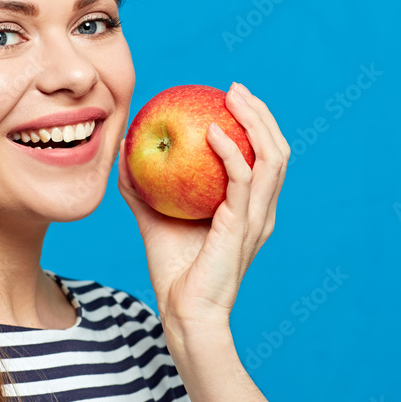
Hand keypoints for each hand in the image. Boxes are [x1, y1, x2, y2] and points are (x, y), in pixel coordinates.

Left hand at [117, 82, 290, 336]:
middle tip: (234, 90)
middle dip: (261, 114)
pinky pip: (242, 178)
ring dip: (255, 122)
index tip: (230, 99)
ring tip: (231, 98)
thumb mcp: (154, 220)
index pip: (265, 158)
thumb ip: (143, 189)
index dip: (256, 125)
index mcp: (250, 209)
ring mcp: (257, 219)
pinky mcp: (243, 226)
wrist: (183, 311)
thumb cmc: (173, 272)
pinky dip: (232, 150)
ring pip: (272, 158)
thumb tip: (123, 155)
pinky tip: (211, 130)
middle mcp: (261, 211)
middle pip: (277, 151)